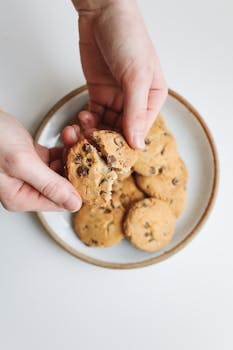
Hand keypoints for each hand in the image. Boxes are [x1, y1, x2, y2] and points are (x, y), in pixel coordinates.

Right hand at [0, 110, 81, 211]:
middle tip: (84, 151)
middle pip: (62, 185)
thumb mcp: (21, 163)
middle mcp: (25, 188)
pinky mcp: (29, 157)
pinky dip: (62, 147)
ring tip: (74, 138)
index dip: (77, 188)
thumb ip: (49, 184)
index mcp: (21, 197)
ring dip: (70, 154)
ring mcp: (28, 173)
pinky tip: (68, 137)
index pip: (59, 202)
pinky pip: (53, 157)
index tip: (91, 173)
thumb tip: (73, 204)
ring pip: (60, 169)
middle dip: (75, 167)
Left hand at [71, 0, 166, 147]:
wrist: (103, 13)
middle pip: (122, 131)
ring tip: (84, 130)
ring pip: (106, 126)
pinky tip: (82, 120)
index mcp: (152, 98)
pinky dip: (87, 121)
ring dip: (94, 132)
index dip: (126, 144)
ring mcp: (116, 98)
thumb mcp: (136, 76)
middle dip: (107, 139)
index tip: (111, 154)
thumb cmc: (128, 37)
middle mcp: (135, 102)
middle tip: (92, 145)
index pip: (141, 130)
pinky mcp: (99, 94)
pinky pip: (94, 115)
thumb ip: (136, 111)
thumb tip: (137, 143)